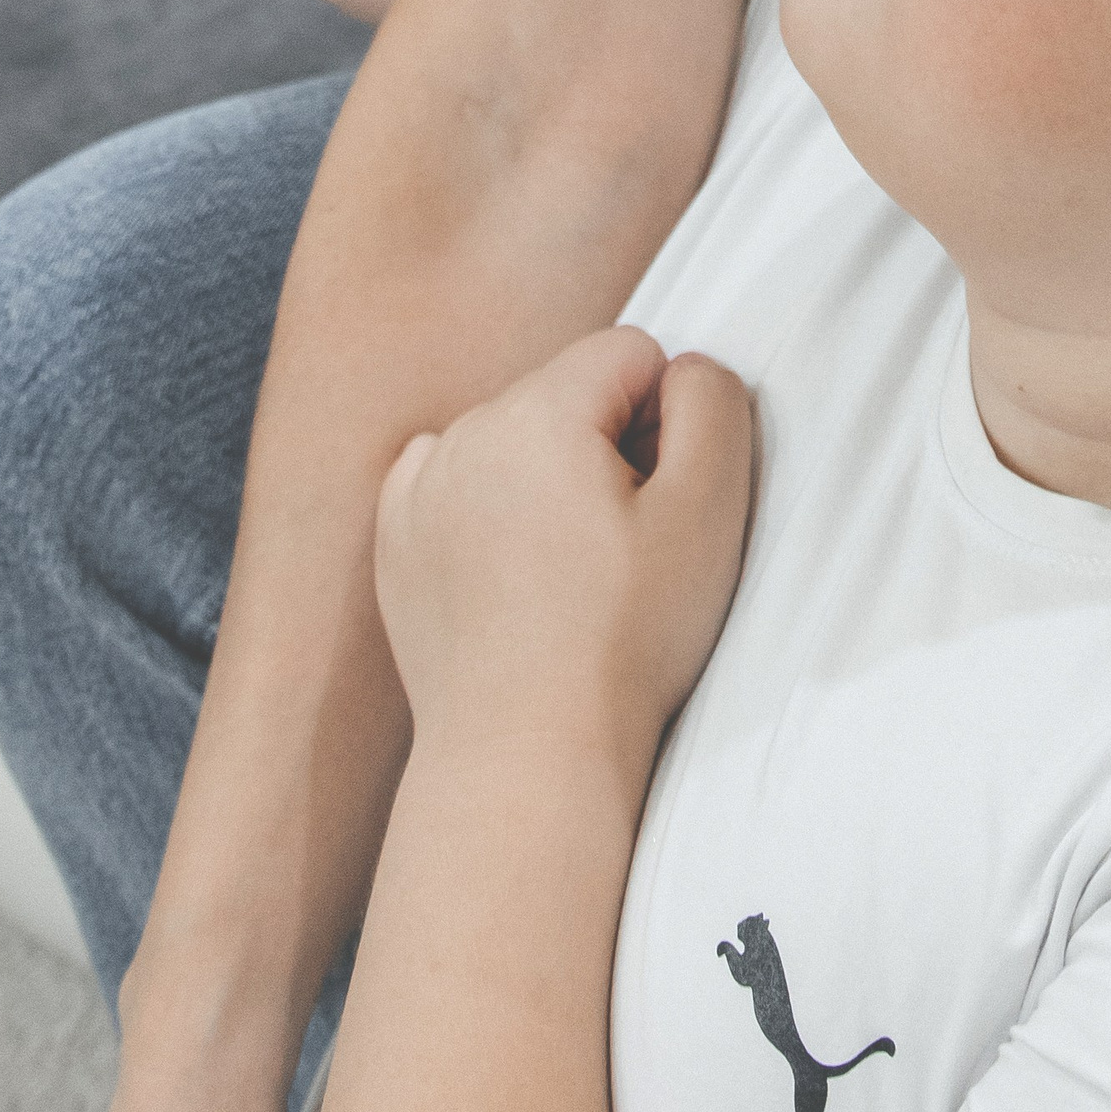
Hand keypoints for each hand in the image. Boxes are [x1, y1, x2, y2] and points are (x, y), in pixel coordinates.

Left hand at [374, 328, 753, 766]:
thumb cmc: (624, 641)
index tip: (661, 505)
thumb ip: (714, 403)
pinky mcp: (396, 540)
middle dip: (609, 448)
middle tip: (623, 551)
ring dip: (553, 480)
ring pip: (519, 437)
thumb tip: (686, 371)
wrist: (525, 759)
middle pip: (572, 393)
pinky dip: (491, 510)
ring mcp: (418, 486)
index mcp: (537, 411)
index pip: (633, 353)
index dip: (667, 423)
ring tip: (570, 576)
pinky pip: (457, 481)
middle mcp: (464, 432)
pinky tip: (515, 575)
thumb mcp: (709, 510)